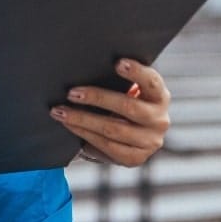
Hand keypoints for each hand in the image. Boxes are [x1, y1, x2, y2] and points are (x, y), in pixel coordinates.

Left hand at [50, 58, 170, 166]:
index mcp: (159, 96)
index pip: (152, 82)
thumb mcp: (127, 90)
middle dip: (97, 98)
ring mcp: (150, 141)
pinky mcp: (136, 158)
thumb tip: (87, 65)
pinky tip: (71, 127)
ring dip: (83, 120)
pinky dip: (86, 135)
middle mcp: (160, 119)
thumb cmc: (123, 102)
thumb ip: (117, 80)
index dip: (136, 72)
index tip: (118, 63)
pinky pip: (108, 147)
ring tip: (61, 112)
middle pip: (128, 107)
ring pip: (113, 129)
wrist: (132, 135)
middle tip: (72, 93)